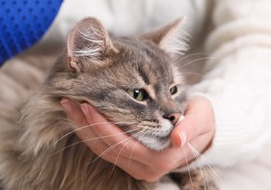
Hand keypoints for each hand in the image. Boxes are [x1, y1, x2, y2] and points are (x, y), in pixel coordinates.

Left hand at [60, 96, 214, 181]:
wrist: (201, 134)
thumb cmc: (201, 122)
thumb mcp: (201, 119)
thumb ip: (190, 128)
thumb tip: (177, 138)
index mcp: (161, 159)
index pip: (123, 144)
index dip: (103, 125)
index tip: (87, 104)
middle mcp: (145, 168)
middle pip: (106, 147)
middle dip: (85, 124)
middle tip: (68, 101)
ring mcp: (135, 165)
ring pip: (102, 149)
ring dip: (83, 127)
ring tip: (69, 106)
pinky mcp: (130, 159)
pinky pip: (104, 147)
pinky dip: (90, 131)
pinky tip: (80, 117)